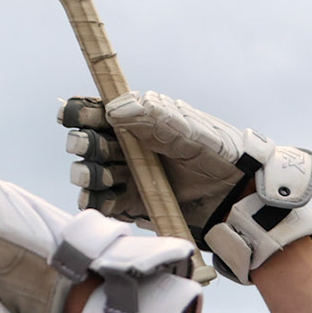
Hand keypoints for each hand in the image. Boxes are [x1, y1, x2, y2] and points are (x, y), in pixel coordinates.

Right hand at [62, 91, 311, 281]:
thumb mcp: (190, 130)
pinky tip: (96, 197)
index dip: (81, 111)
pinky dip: (95, 201)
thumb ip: (153, 118)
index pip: (99, 112)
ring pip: (93, 173)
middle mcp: (128, 148)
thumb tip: (113, 108)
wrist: (242, 195)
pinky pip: (104, 203)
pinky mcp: (133, 204)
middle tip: (87, 146)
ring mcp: (129, 177)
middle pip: (90, 143)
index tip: (70, 114)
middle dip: (84, 143)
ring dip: (88, 173)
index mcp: (139, 122)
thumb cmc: (220, 153)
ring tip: (96, 176)